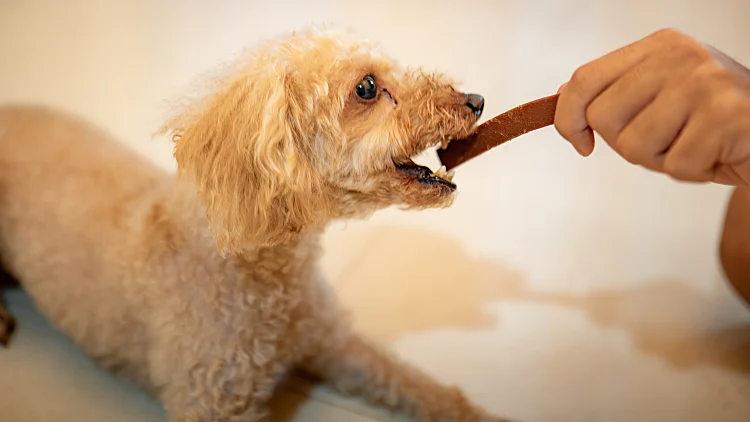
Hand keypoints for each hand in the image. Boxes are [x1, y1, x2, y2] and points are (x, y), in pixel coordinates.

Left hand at [554, 28, 749, 185]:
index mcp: (659, 46)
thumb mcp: (660, 95)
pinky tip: (714, 154)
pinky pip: (674, 165)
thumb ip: (614, 92)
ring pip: (634, 146)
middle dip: (627, 143)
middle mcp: (681, 56)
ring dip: (660, 160)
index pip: (585, 80)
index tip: (579, 143)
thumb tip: (561, 96)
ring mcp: (706, 83)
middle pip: (604, 118)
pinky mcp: (726, 116)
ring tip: (692, 144)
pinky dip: (691, 172)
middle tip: (666, 139)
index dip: (568, 118)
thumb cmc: (712, 120)